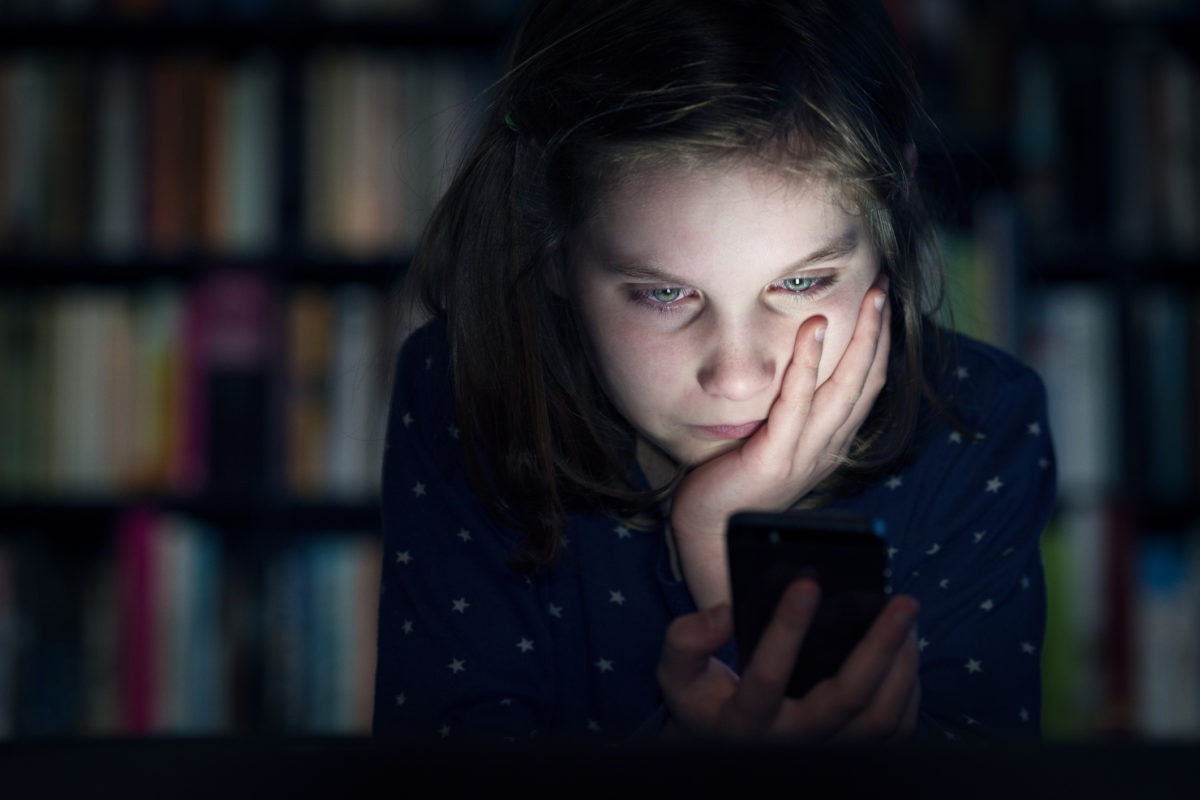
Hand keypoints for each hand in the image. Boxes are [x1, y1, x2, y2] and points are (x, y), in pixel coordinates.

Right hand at [657, 579, 920, 742]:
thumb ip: (687, 640)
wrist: (727, 749)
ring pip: (881, 717)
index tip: (807, 583)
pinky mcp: (857, 754)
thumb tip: (725, 612)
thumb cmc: (706, 701)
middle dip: (879, 647)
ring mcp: (829, 753)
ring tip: (907, 618)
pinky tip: (907, 649)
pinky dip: (909, 688)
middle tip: (903, 600)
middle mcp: (792, 744)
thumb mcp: (678, 673)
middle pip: (845, 701)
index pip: (766, 679)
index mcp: (744, 723)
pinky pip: (898, 728)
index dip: (785, 631)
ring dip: (902, 665)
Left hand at [670, 278, 890, 607]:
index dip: (878, 347)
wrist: (711, 537)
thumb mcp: (773, 447)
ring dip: (859, 338)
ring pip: (844, 388)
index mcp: (829, 447)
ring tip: (869, 297)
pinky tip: (813, 328)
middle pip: (866, 383)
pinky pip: (796, 403)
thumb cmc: (734, 487)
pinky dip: (808, 362)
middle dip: (879, 333)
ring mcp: (804, 455)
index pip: (866, 390)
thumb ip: (789, 417)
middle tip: (885, 287)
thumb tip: (793, 375)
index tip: (880, 307)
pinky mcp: (775, 458)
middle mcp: (826, 450)